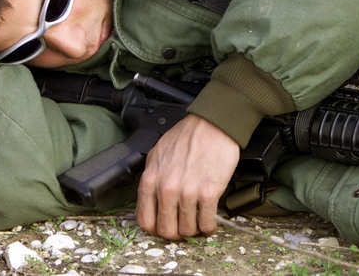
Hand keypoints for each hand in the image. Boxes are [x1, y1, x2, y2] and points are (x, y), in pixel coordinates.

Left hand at [136, 114, 239, 238]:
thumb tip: (151, 199)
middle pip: (166, 230)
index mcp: (151, 180)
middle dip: (175, 232)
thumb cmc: (187, 136)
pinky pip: (206, 223)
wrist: (213, 124)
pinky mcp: (209, 193)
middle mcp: (167, 189)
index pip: (145, 220)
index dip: (155, 228)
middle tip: (182, 227)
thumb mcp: (157, 153)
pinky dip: (208, 226)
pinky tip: (209, 221)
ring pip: (187, 229)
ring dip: (193, 229)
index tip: (164, 225)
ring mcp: (188, 192)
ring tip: (197, 222)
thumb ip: (152, 177)